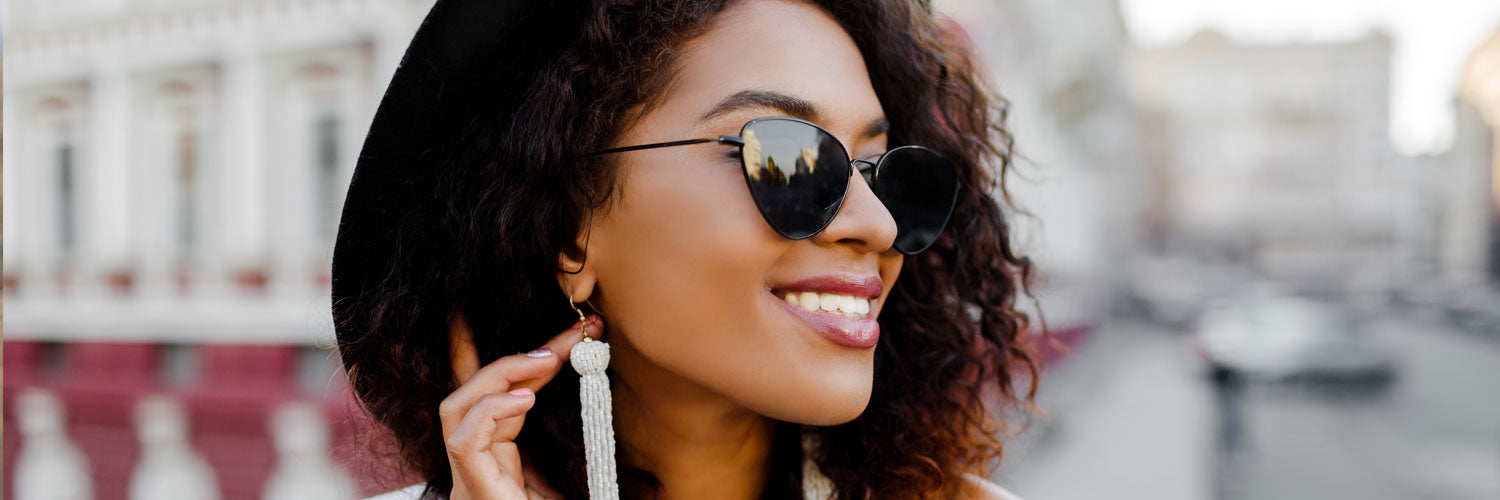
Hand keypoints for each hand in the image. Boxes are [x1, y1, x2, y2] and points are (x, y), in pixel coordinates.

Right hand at [440, 315, 600, 498]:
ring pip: (458, 407)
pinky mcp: (472, 484)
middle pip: (474, 391)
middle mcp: (473, 457)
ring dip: (500, 374)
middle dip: (515, 356)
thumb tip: (592, 385)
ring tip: (546, 360)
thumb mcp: (562, 467)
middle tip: (571, 336)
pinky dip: (491, 411)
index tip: (520, 324)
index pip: (487, 393)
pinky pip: (465, 440)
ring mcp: (467, 472)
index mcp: (492, 453)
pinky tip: (525, 399)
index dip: (496, 353)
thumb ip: (563, 434)